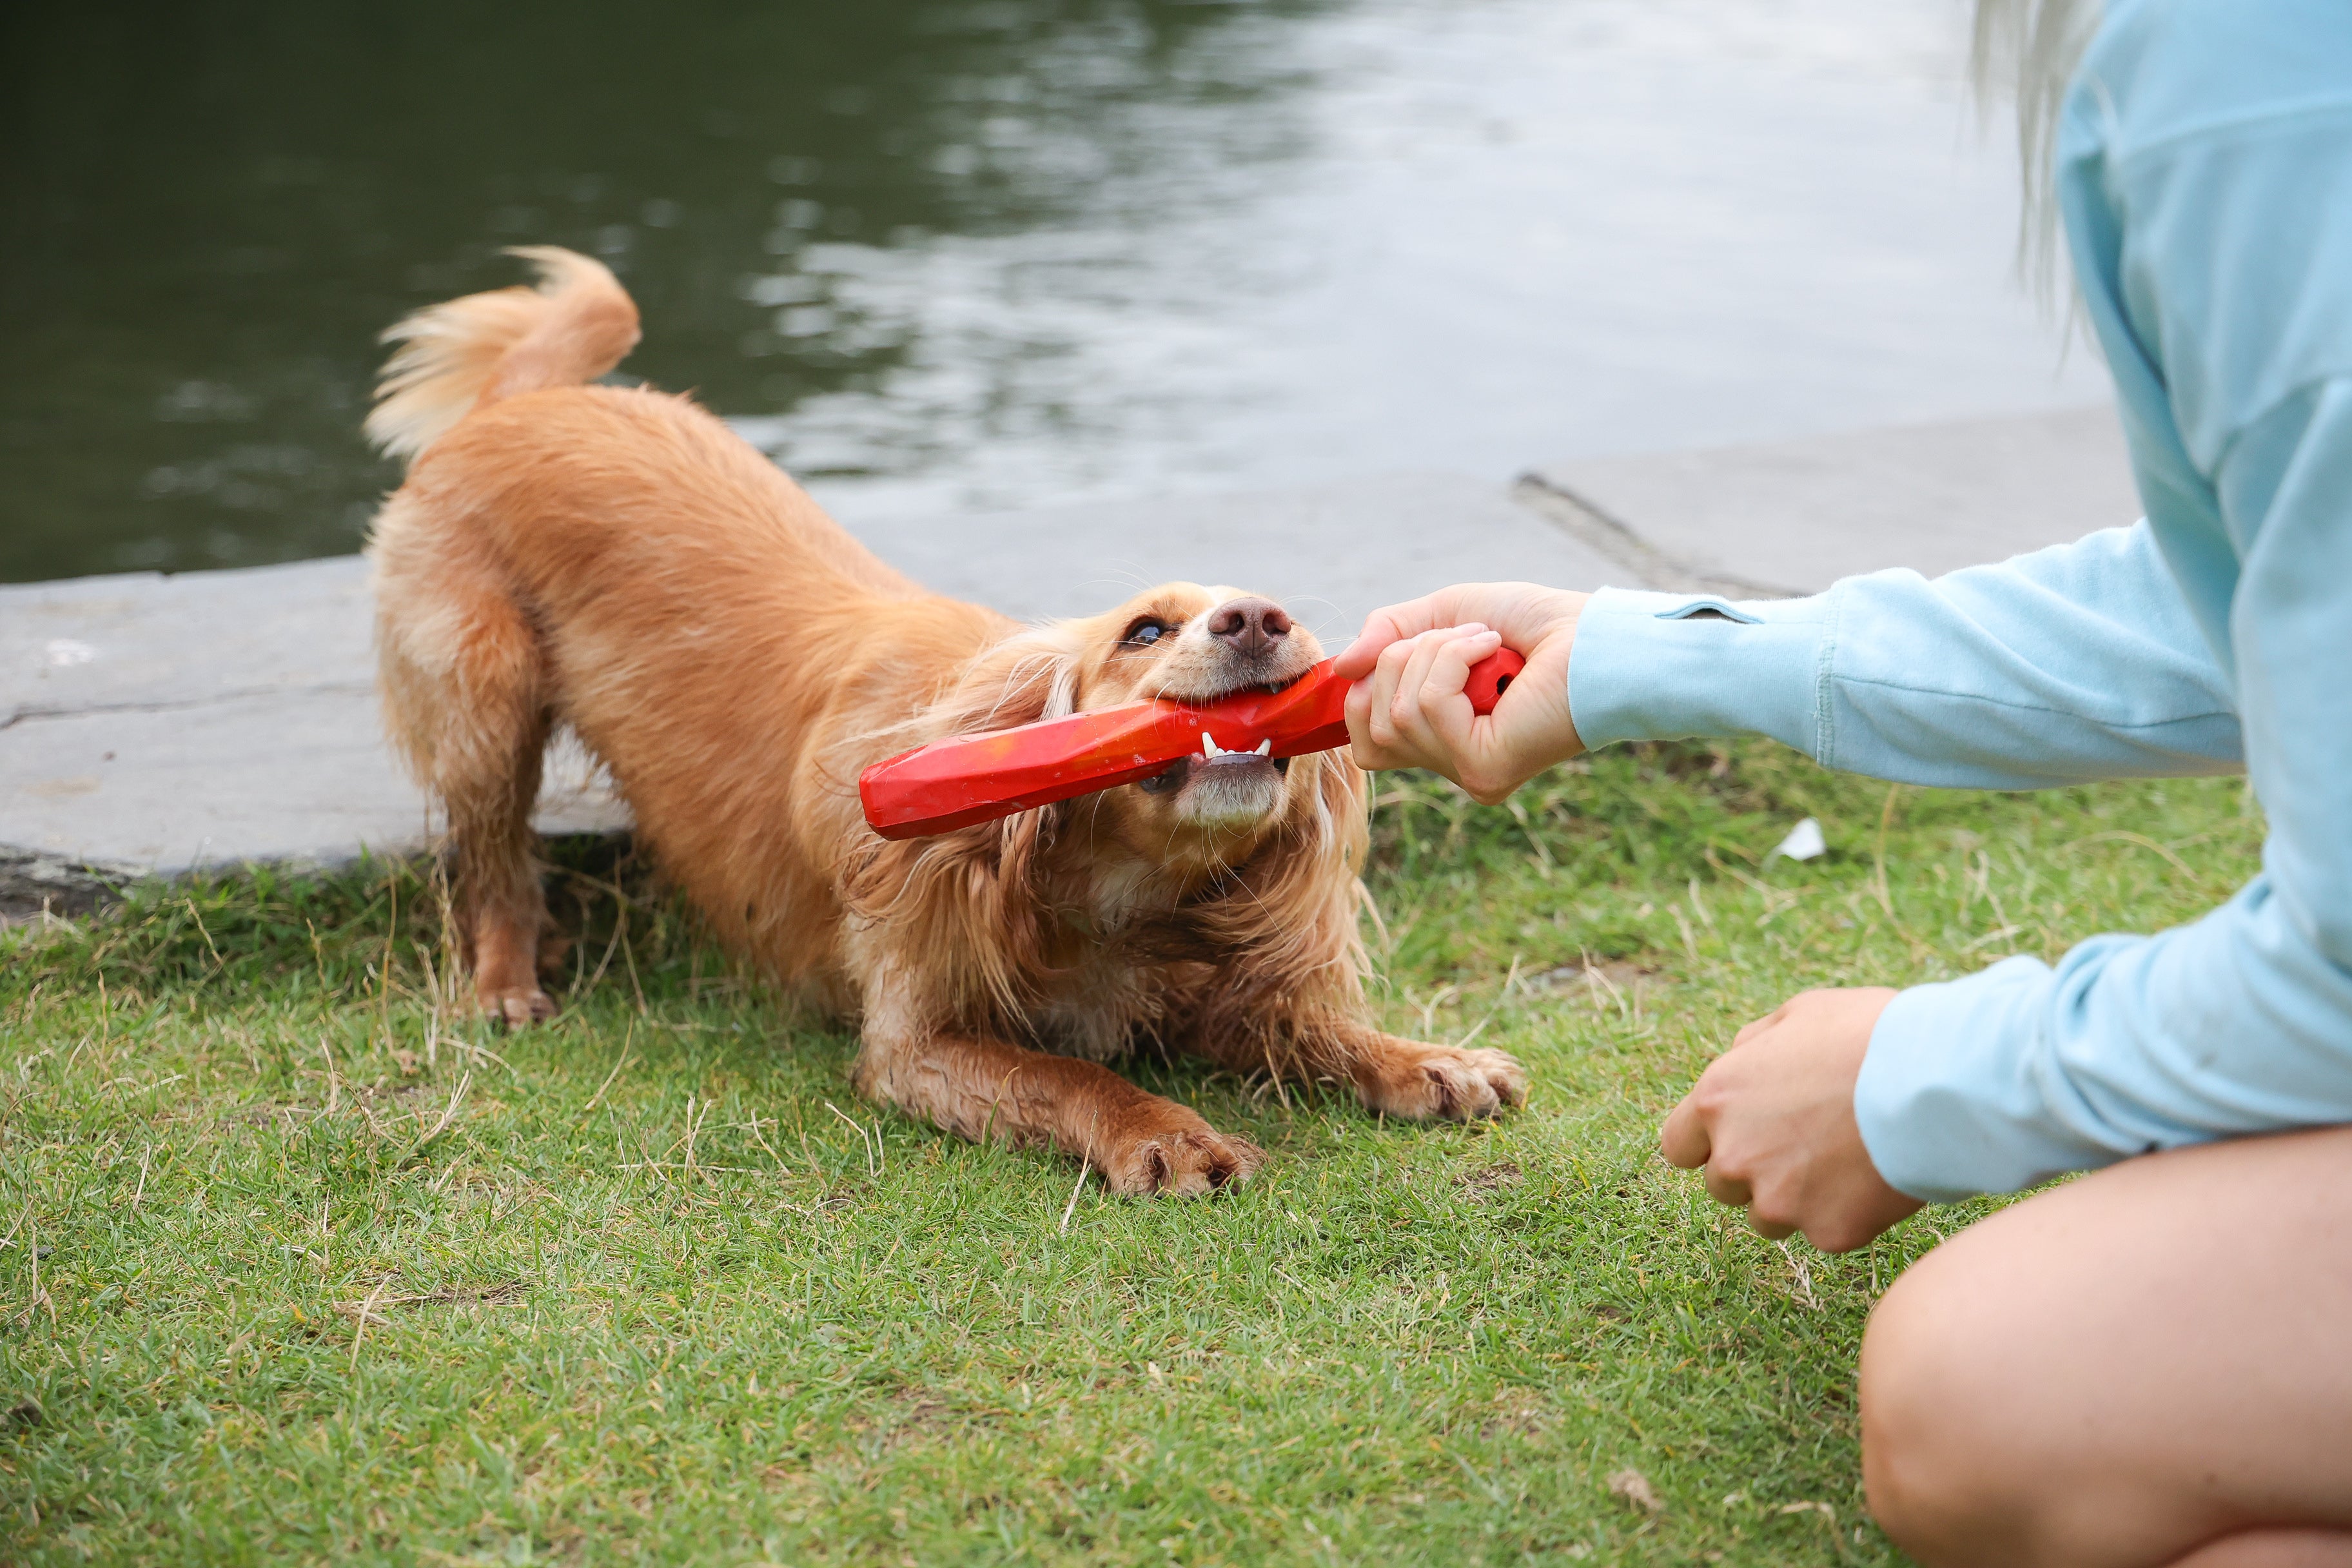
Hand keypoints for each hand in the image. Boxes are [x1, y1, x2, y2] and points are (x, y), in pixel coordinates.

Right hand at [1335, 582, 1586, 803]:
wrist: (1595, 635)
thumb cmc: (1533, 625)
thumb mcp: (1446, 614)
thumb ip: (1389, 634)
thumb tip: (1341, 668)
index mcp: (1443, 741)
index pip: (1366, 742)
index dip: (1364, 691)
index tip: (1396, 648)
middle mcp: (1453, 766)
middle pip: (1370, 725)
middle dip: (1401, 660)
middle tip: (1461, 638)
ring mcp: (1467, 773)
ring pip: (1395, 711)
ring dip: (1434, 654)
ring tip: (1485, 642)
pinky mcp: (1483, 768)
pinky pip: (1427, 705)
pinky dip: (1453, 660)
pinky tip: (1493, 650)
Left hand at [1660, 987, 1921, 1253]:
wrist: (1936, 1080)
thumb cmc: (1868, 1035)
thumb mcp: (1798, 1014)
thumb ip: (1754, 1046)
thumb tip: (1739, 1060)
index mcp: (1716, 1100)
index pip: (1678, 1146)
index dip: (1706, 1144)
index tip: (1736, 1139)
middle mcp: (1735, 1157)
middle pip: (1724, 1185)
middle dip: (1756, 1170)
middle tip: (1808, 1142)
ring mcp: (1779, 1201)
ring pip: (1770, 1218)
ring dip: (1796, 1198)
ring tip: (1845, 1159)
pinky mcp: (1828, 1232)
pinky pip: (1827, 1232)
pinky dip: (1848, 1212)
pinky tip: (1878, 1176)